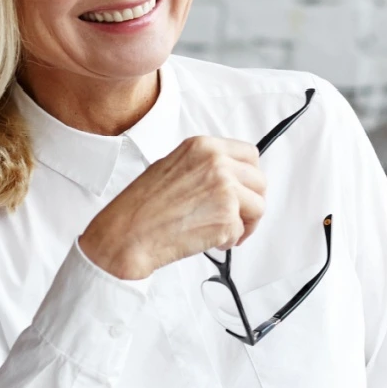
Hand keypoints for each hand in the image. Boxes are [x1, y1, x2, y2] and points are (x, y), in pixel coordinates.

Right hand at [79, 136, 265, 279]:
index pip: (250, 154)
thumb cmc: (141, 207)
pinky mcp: (227, 217)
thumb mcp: (171, 167)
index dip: (248, 176)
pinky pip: (242, 232)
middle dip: (250, 202)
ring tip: (219, 230)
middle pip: (259, 181)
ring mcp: (225, 189)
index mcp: (203, 146)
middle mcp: (217, 163)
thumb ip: (203, 166)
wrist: (127, 234)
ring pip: (258, 207)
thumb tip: (228, 178)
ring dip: (244, 223)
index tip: (244, 189)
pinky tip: (205, 238)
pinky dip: (228, 241)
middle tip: (235, 215)